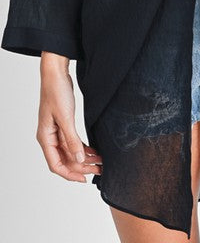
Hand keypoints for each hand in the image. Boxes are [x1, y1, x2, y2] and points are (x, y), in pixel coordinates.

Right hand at [37, 62, 101, 182]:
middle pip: (65, 160)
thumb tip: (78, 159)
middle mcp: (49, 137)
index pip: (56, 164)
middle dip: (81, 166)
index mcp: (45, 138)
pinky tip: (94, 150)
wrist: (56, 74)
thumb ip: (72, 139)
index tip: (85, 179)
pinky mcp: (63, 124)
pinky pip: (73, 141)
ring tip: (100, 161)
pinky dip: (83, 147)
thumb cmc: (56, 92)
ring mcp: (56, 131)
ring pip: (70, 151)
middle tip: (99, 169)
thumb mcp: (65, 117)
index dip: (70, 174)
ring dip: (84, 157)